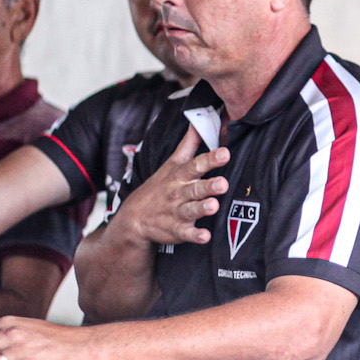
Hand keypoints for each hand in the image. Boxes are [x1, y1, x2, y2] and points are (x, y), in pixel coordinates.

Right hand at [114, 130, 228, 246]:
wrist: (134, 217)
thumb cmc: (160, 187)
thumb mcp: (171, 163)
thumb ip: (188, 145)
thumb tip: (198, 122)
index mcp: (180, 176)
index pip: (196, 165)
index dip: (211, 159)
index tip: (225, 153)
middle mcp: (179, 193)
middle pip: (195, 188)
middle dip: (209, 185)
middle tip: (223, 183)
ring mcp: (176, 212)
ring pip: (191, 209)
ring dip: (202, 208)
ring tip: (214, 206)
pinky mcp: (176, 230)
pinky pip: (185, 233)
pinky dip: (194, 236)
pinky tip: (205, 237)